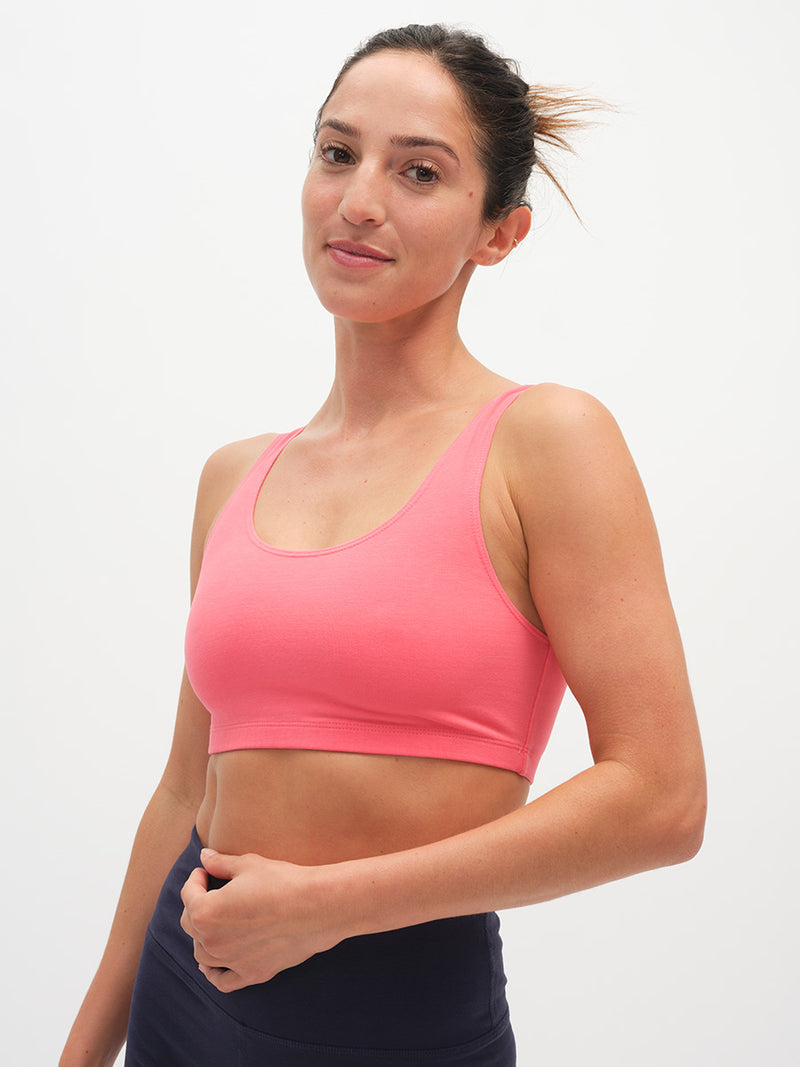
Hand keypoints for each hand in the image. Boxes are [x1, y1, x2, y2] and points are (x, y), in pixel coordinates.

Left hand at [179, 848, 340, 991]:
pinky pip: (222, 980)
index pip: (189, 894)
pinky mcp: (251, 973)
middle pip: (191, 925)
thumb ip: (220, 863)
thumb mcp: (247, 865)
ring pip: (202, 954)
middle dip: (196, 905)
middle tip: (209, 892)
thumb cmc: (281, 881)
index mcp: (205, 912)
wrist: (315, 907)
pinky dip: (213, 972)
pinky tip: (212, 963)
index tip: (205, 872)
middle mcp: (212, 941)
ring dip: (202, 937)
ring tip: (212, 923)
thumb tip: (204, 856)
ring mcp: (231, 962)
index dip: (196, 879)